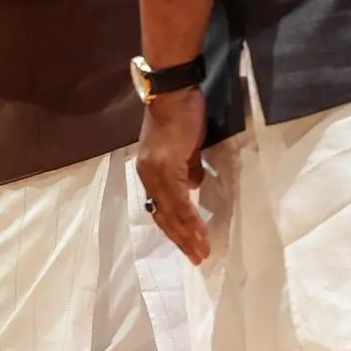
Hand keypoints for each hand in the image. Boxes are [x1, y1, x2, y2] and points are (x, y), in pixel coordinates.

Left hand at [136, 89, 209, 264]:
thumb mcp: (184, 148)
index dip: (174, 229)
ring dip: (187, 235)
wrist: (174, 92)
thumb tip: (194, 185)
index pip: (161, 208)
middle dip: (181, 239)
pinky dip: (190, 218)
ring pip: (170, 212)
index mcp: (150, 171)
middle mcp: (148, 175)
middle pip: (163, 216)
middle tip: (198, 259)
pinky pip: (179, 200)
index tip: (189, 247)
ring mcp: (154, 171)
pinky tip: (201, 232)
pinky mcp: (166, 166)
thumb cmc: (181, 115)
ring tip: (202, 252)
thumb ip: (187, 168)